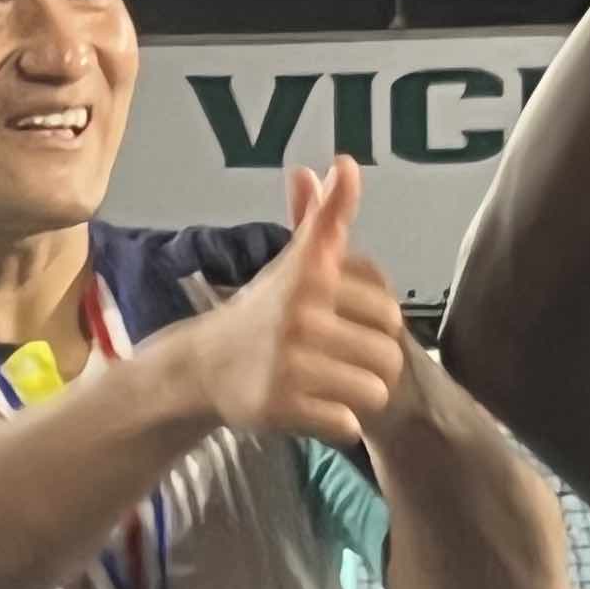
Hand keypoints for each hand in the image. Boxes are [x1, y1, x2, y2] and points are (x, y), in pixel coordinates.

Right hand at [190, 160, 414, 442]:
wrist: (202, 365)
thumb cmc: (261, 312)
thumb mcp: (294, 262)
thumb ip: (326, 218)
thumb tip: (345, 163)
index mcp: (312, 276)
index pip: (387, 310)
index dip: (375, 324)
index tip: (345, 325)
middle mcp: (300, 315)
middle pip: (387, 355)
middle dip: (370, 365)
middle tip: (340, 364)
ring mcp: (289, 363)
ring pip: (373, 392)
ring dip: (359, 397)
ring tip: (332, 388)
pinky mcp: (280, 406)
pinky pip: (346, 425)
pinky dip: (338, 425)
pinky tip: (314, 410)